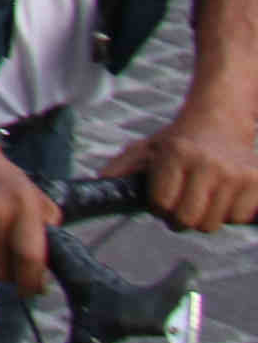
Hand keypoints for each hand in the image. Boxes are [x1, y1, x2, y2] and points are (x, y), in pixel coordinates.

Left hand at [102, 115, 257, 235]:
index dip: (159, 207)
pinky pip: (239, 219)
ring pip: (214, 223)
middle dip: (180, 218)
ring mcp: (235, 173)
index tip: (162, 199)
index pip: (161, 204)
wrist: (221, 119)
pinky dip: (230, 214)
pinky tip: (224, 195)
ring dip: (205, 216)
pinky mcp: (257, 181)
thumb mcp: (147, 147)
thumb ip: (123, 166)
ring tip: (202, 195)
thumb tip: (99, 182)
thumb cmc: (180, 140)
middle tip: (181, 205)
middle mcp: (206, 163)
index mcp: (175, 153)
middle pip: (188, 220)